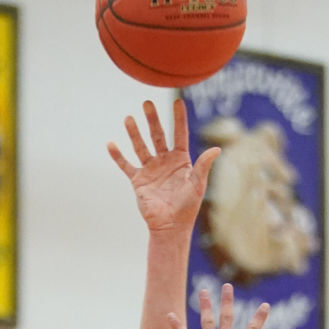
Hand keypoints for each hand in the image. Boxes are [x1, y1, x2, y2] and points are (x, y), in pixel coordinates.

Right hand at [108, 98, 217, 232]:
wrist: (171, 226)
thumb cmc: (187, 207)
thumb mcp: (197, 184)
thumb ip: (204, 165)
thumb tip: (217, 149)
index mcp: (180, 160)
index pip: (180, 134)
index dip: (179, 118)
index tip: (178, 101)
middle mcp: (164, 161)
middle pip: (157, 135)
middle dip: (152, 120)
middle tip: (147, 103)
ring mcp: (150, 169)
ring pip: (141, 146)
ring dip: (134, 133)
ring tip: (129, 118)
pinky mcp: (138, 180)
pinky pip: (126, 165)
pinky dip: (118, 156)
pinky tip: (110, 144)